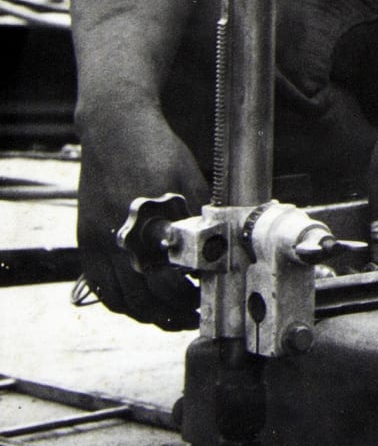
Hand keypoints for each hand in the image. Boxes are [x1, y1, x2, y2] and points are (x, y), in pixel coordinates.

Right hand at [74, 102, 204, 329]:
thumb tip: (226, 251)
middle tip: (192, 315)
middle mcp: (119, 238)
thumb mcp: (192, 184)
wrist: (116, 130)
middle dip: (170, 314)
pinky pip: (99, 286)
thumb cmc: (159, 152)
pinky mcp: (85, 240)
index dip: (189, 300)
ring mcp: (97, 241)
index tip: (207, 303)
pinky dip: (120, 301)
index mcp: (149, 224)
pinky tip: (140, 300)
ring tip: (170, 313)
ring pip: (119, 299)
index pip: (168, 282)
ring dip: (145, 313)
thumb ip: (202, 221)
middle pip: (142, 299)